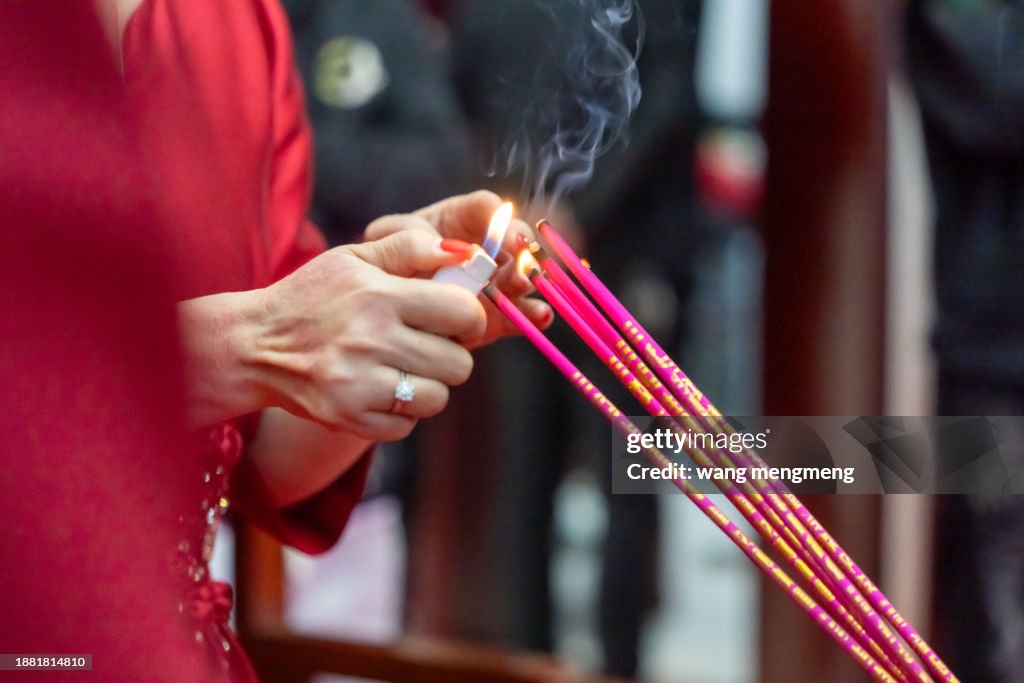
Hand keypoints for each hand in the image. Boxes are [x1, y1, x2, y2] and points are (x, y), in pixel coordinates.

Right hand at [244, 229, 485, 439]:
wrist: (253, 344)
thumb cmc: (312, 296)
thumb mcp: (354, 257)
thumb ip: (409, 247)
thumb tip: (463, 252)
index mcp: (377, 295)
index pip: (462, 313)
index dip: (469, 317)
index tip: (456, 319)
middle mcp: (370, 340)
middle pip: (458, 364)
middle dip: (451, 355)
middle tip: (427, 346)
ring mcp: (358, 384)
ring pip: (437, 399)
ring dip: (428, 386)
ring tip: (403, 369)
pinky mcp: (348, 417)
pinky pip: (406, 426)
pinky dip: (400, 413)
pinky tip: (380, 390)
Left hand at [364, 190, 552, 345]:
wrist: (362, 325)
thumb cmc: (367, 276)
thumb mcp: (381, 250)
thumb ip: (410, 242)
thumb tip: (455, 249)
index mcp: (450, 222)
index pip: (484, 208)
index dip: (501, 218)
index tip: (509, 236)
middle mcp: (474, 251)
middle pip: (510, 242)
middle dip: (520, 252)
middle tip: (523, 265)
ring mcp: (485, 285)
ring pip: (517, 276)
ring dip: (527, 281)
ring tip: (526, 288)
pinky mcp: (491, 319)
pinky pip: (516, 314)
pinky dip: (530, 316)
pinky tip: (540, 316)